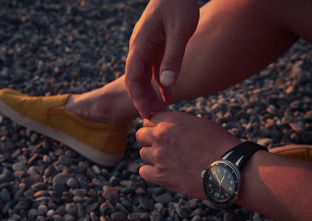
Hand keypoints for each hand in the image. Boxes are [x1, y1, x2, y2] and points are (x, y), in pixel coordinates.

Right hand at [125, 0, 198, 118]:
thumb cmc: (178, 3)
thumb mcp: (179, 30)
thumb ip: (173, 57)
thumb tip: (167, 84)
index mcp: (140, 45)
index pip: (133, 77)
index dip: (138, 97)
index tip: (146, 114)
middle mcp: (140, 49)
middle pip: (136, 80)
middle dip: (143, 99)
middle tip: (155, 118)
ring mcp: (148, 49)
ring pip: (145, 77)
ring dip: (151, 94)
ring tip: (160, 111)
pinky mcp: (158, 48)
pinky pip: (156, 70)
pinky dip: (161, 84)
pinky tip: (169, 97)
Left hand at [135, 111, 239, 198]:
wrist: (228, 168)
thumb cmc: (219, 143)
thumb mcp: (198, 123)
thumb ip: (178, 123)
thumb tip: (168, 125)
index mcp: (169, 122)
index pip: (148, 120)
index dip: (154, 126)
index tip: (161, 132)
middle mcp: (160, 137)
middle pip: (140, 135)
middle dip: (148, 139)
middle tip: (161, 146)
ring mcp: (158, 156)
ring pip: (143, 153)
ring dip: (152, 156)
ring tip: (169, 160)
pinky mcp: (161, 176)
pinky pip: (144, 171)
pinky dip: (151, 172)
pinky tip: (162, 172)